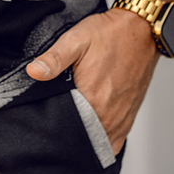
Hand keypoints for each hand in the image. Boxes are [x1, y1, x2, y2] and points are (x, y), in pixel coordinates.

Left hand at [25, 8, 158, 154]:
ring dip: (85, 138)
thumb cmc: (109, 34)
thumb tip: (33, 72)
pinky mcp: (129, 117)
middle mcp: (109, 116)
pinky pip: (114, 141)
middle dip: (67, 134)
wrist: (140, 30)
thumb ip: (53, 59)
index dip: (53, 125)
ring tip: (72, 124)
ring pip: (98, 143)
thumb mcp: (75, 39)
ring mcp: (121, 119)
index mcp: (92, 100)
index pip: (66, 129)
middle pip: (82, 139)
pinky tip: (91, 130)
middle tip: (58, 119)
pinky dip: (102, 140)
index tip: (46, 117)